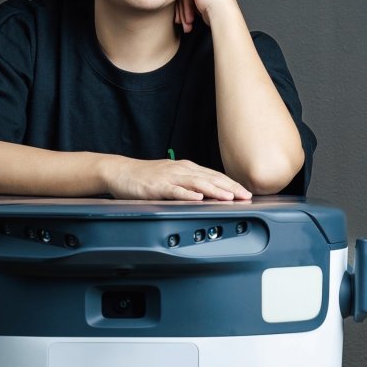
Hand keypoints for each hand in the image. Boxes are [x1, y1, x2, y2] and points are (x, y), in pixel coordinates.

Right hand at [102, 156, 251, 201]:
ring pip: (196, 183)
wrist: (120, 171)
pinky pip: (174, 190)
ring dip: (214, 190)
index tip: (246, 192)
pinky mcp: (156, 186)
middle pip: (210, 178)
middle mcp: (181, 170)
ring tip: (228, 197)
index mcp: (186, 168)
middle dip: (230, 187)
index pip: (214, 176)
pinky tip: (197, 198)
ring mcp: (169, 177)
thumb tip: (208, 194)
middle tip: (245, 196)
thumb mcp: (172, 178)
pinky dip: (187, 194)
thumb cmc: (145, 177)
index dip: (232, 184)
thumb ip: (189, 185)